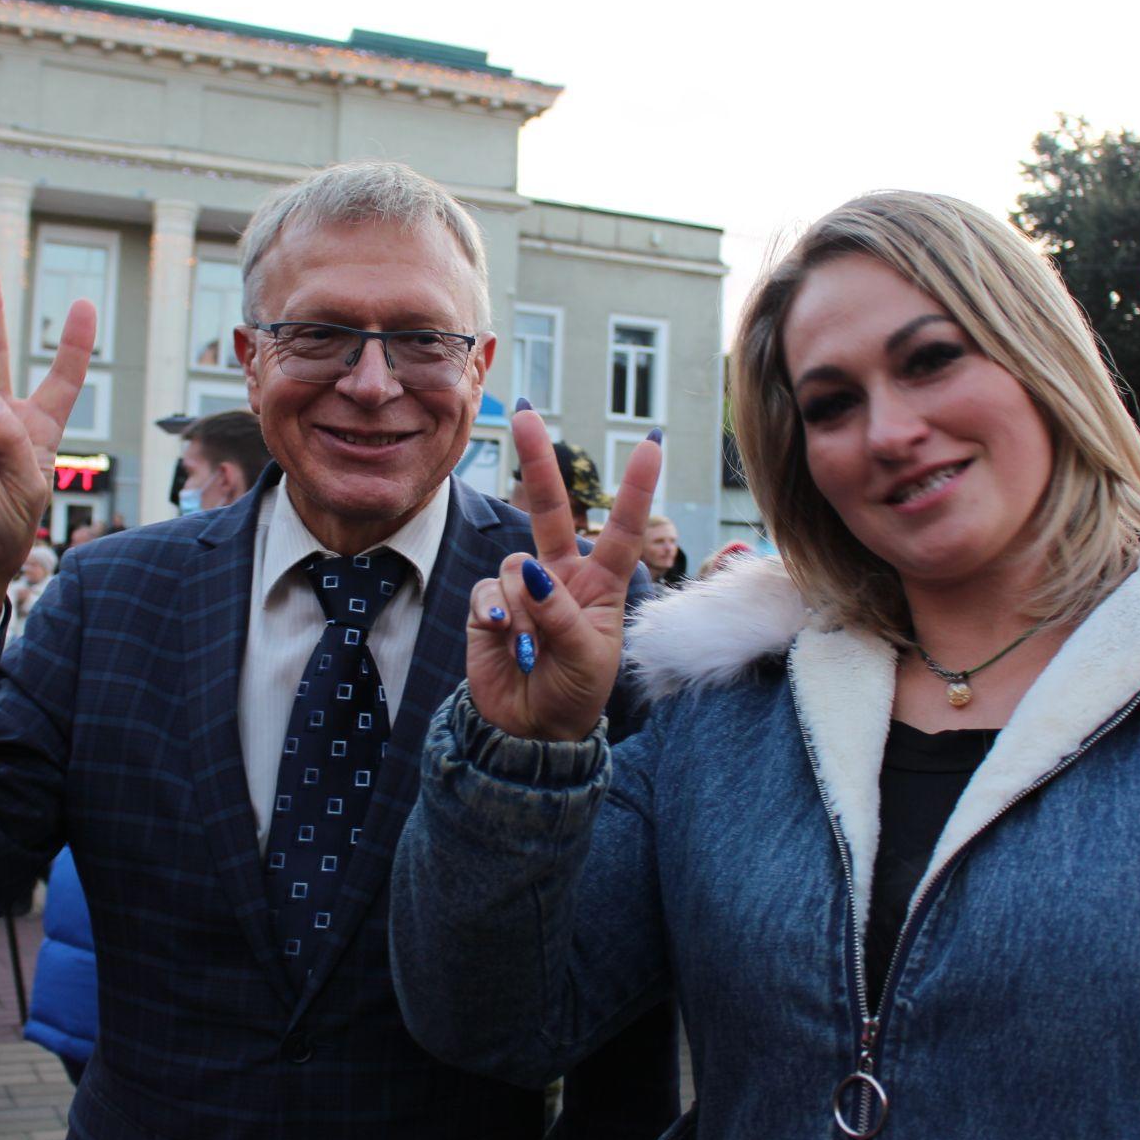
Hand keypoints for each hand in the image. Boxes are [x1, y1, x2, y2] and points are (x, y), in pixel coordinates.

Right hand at [467, 408, 660, 739]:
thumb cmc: (574, 692)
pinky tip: (504, 637)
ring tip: (534, 649)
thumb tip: (528, 571)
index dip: (636, 485)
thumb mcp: (588, 655)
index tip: (653, 440)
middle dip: (538, 458)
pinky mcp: (488, 606)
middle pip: (550, 507)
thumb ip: (560, 611)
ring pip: (514, 564)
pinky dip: (494, 612)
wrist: (531, 730)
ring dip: (523, 608)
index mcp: (601, 582)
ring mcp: (522, 588)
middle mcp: (561, 574)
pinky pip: (486, 590)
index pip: (621, 526)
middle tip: (524, 409)